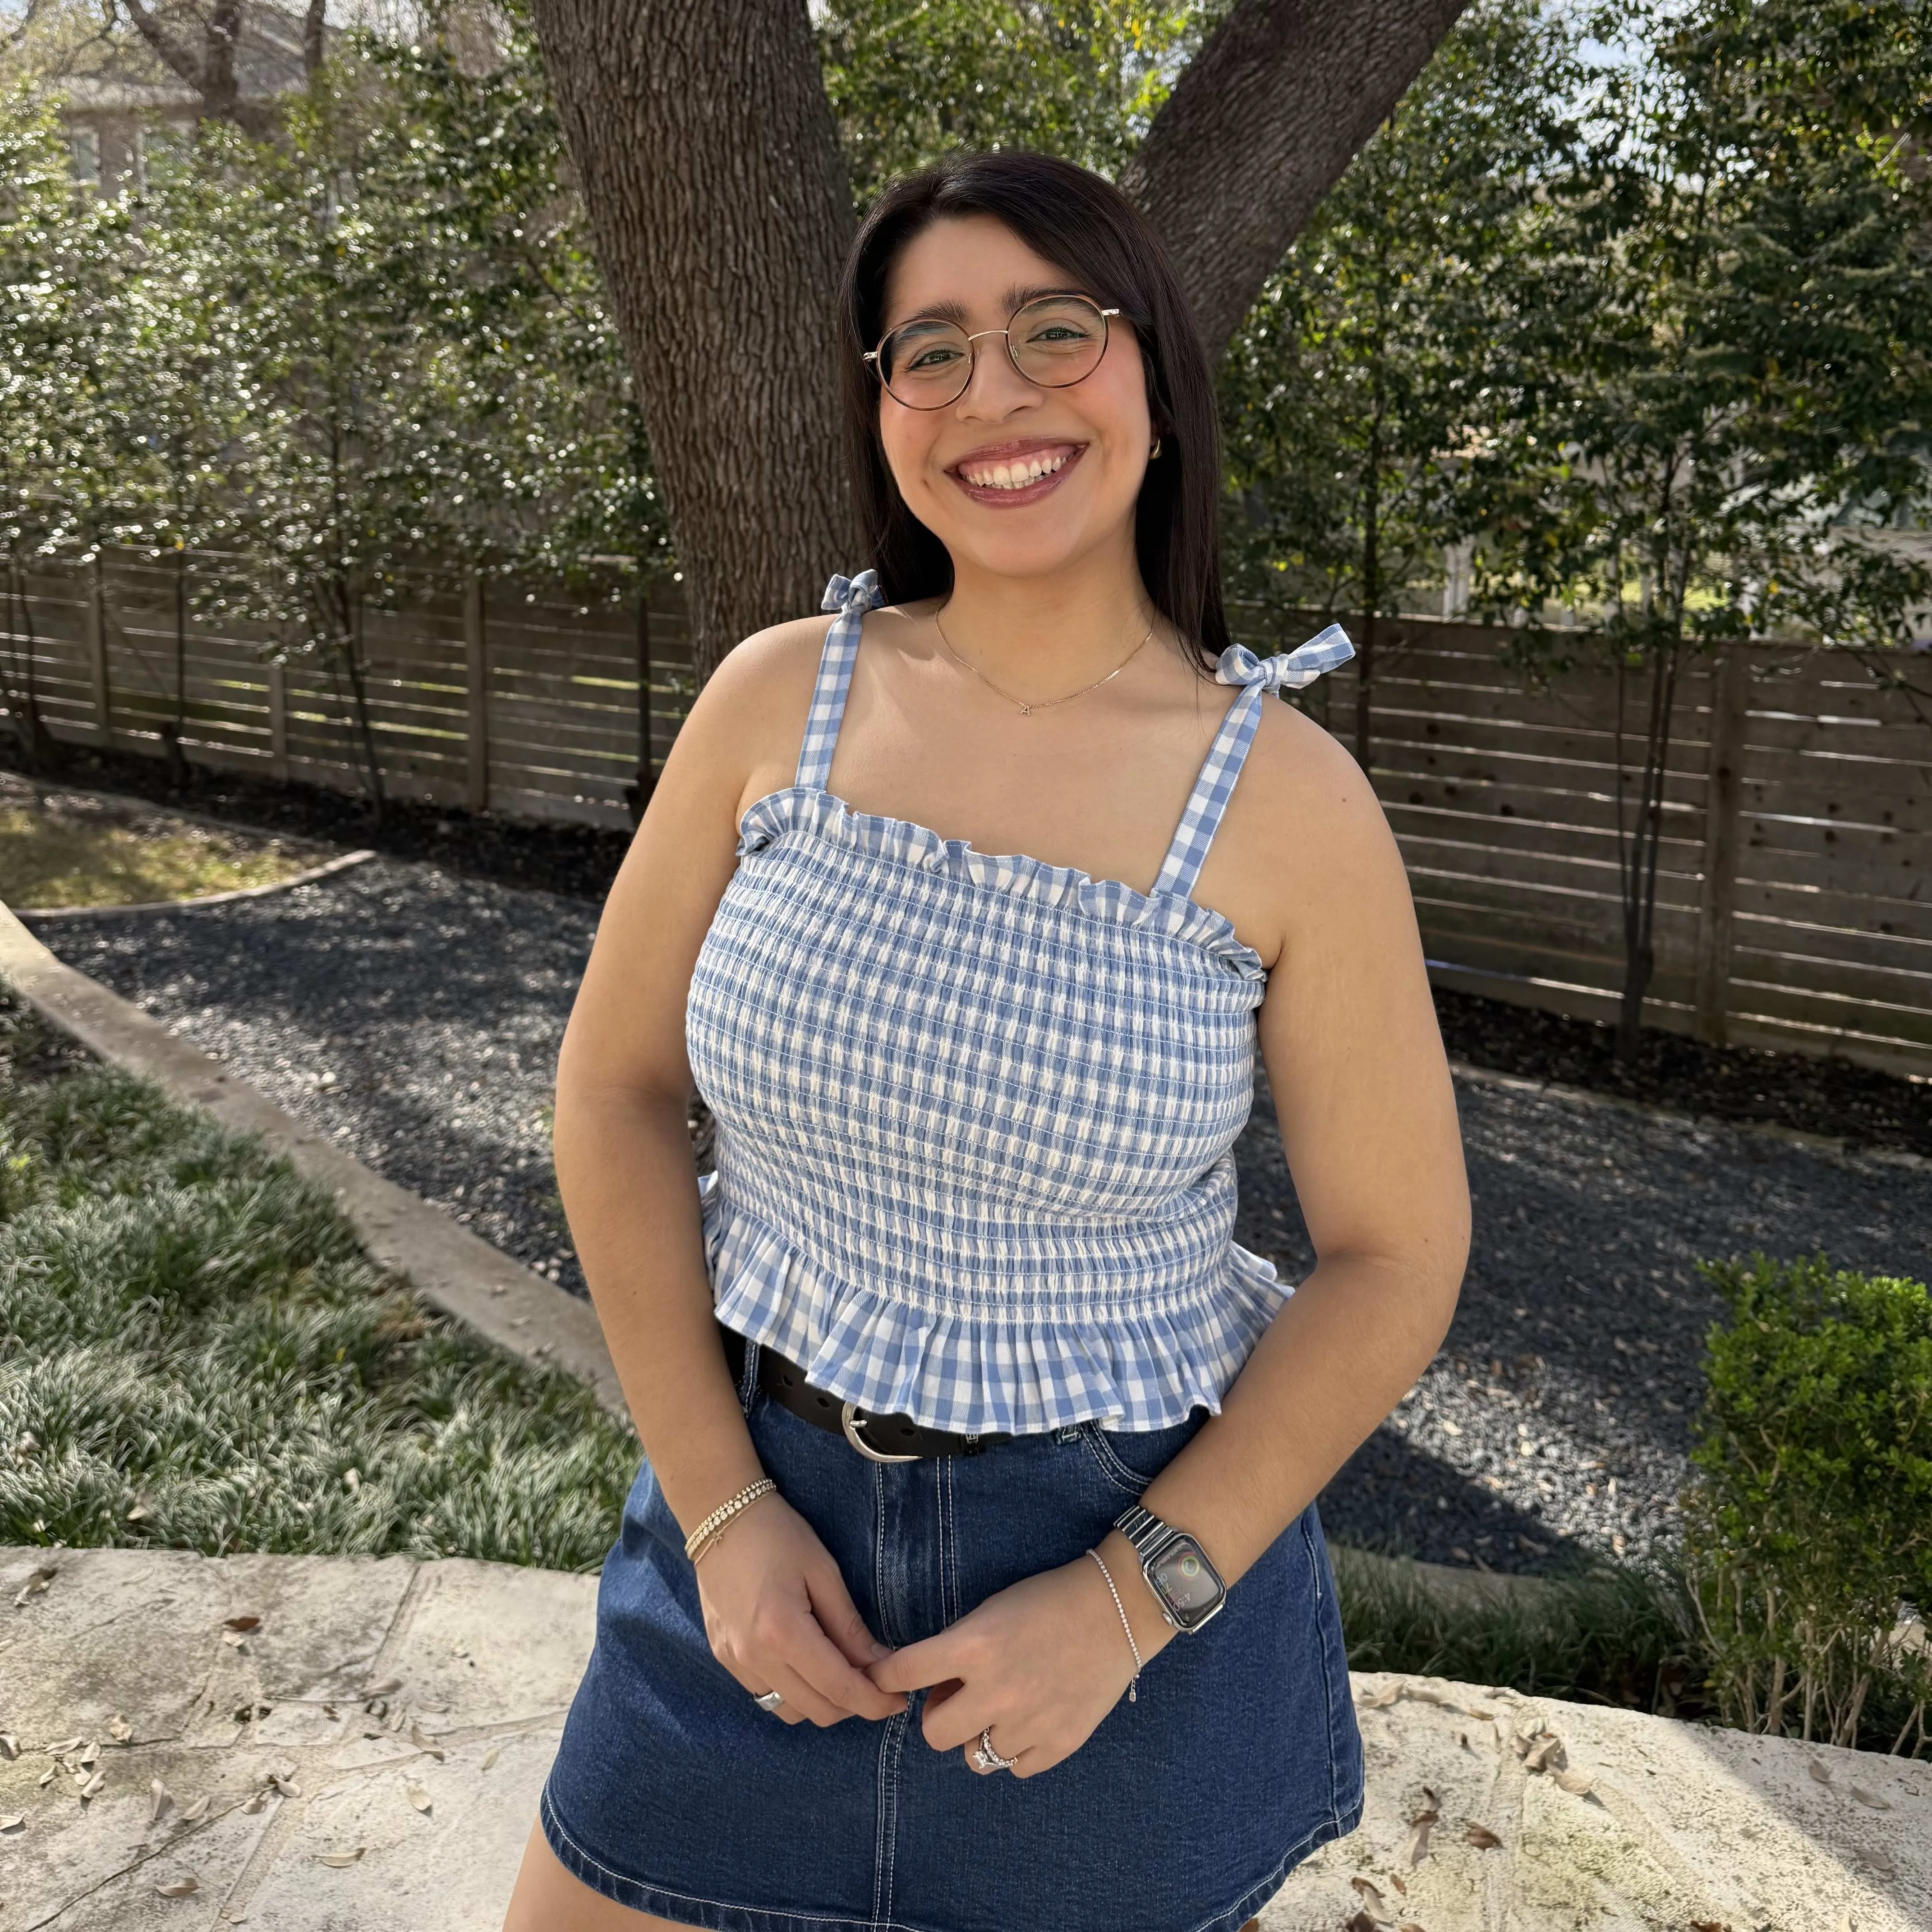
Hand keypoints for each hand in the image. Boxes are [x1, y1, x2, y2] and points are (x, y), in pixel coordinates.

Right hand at [693, 1492, 908, 1726]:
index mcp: (782, 1631)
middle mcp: (754, 1657)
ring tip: (842, 1672)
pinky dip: (794, 1692)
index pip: (839, 1688)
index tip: (899, 1700)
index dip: (874, 1701)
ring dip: (822, 1702)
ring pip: (790, 1711)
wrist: (720, 1517)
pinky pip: (766, 1695)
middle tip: (876, 1681)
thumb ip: (849, 1626)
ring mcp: (735, 1662)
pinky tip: (807, 1664)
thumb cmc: (777, 1534)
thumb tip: (881, 1664)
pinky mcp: (724, 1659)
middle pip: (817, 1710)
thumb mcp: (823, 1572)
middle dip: (854, 1704)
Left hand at [867, 1548, 1171, 1777]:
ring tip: (1006, 1705)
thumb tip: (933, 1688)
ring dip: (982, 1733)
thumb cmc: (1047, 1601)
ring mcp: (1029, 1723)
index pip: (905, 1671)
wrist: (1116, 1610)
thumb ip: (957, 1650)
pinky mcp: (1059, 1744)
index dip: (885, 1676)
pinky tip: (1033, 1718)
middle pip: (934, 1734)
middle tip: (958, 1698)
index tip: (882, 1679)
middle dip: (940, 1715)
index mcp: (975, 1647)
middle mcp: (997, 1691)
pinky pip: (1015, 1768)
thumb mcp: (992, 1611)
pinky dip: (1017, 1748)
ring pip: (976, 1757)